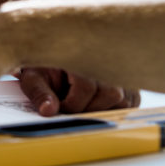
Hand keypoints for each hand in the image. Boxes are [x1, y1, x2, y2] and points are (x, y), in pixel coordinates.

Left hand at [17, 68, 139, 115]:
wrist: (56, 59)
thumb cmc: (45, 69)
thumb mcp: (34, 78)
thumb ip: (39, 93)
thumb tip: (49, 111)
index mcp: (82, 54)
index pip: (87, 86)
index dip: (72, 104)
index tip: (60, 107)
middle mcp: (107, 59)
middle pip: (111, 94)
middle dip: (88, 108)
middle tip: (71, 107)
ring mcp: (121, 71)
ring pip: (123, 100)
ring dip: (101, 109)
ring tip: (81, 103)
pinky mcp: (129, 84)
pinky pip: (130, 103)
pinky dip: (113, 109)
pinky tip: (94, 104)